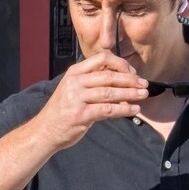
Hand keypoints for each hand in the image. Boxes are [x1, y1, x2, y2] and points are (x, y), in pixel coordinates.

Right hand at [0, 51, 149, 189]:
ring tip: (143, 95)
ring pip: (111, 92)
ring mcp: (77, 98)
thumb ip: (93, 83)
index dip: (121, 64)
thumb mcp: (73, 89)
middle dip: (131, 80)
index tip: (132, 73)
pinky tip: (134, 109)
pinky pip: (108, 110)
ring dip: (131, 93)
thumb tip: (121, 82)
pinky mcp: (81, 115)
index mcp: (75, 73)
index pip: (102, 58)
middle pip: (110, 75)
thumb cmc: (62, 111)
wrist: (44, 131)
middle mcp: (75, 82)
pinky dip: (124, 109)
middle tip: (144, 85)